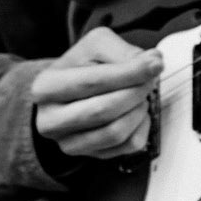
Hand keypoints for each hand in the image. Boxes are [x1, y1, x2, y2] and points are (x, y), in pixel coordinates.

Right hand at [31, 26, 162, 160]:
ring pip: (115, 132)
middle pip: (103, 110)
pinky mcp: (88, 155)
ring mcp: (67, 143)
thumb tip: (152, 62)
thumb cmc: (81, 66)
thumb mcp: (96, 45)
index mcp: (46, 87)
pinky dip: (141, 127)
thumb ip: (122, 51)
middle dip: (136, 92)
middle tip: (151, 78)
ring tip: (142, 94)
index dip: (128, 73)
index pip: (92, 82)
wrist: (68, 90)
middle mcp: (50, 120)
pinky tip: (137, 111)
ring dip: (139, 110)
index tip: (155, 64)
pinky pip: (125, 147)